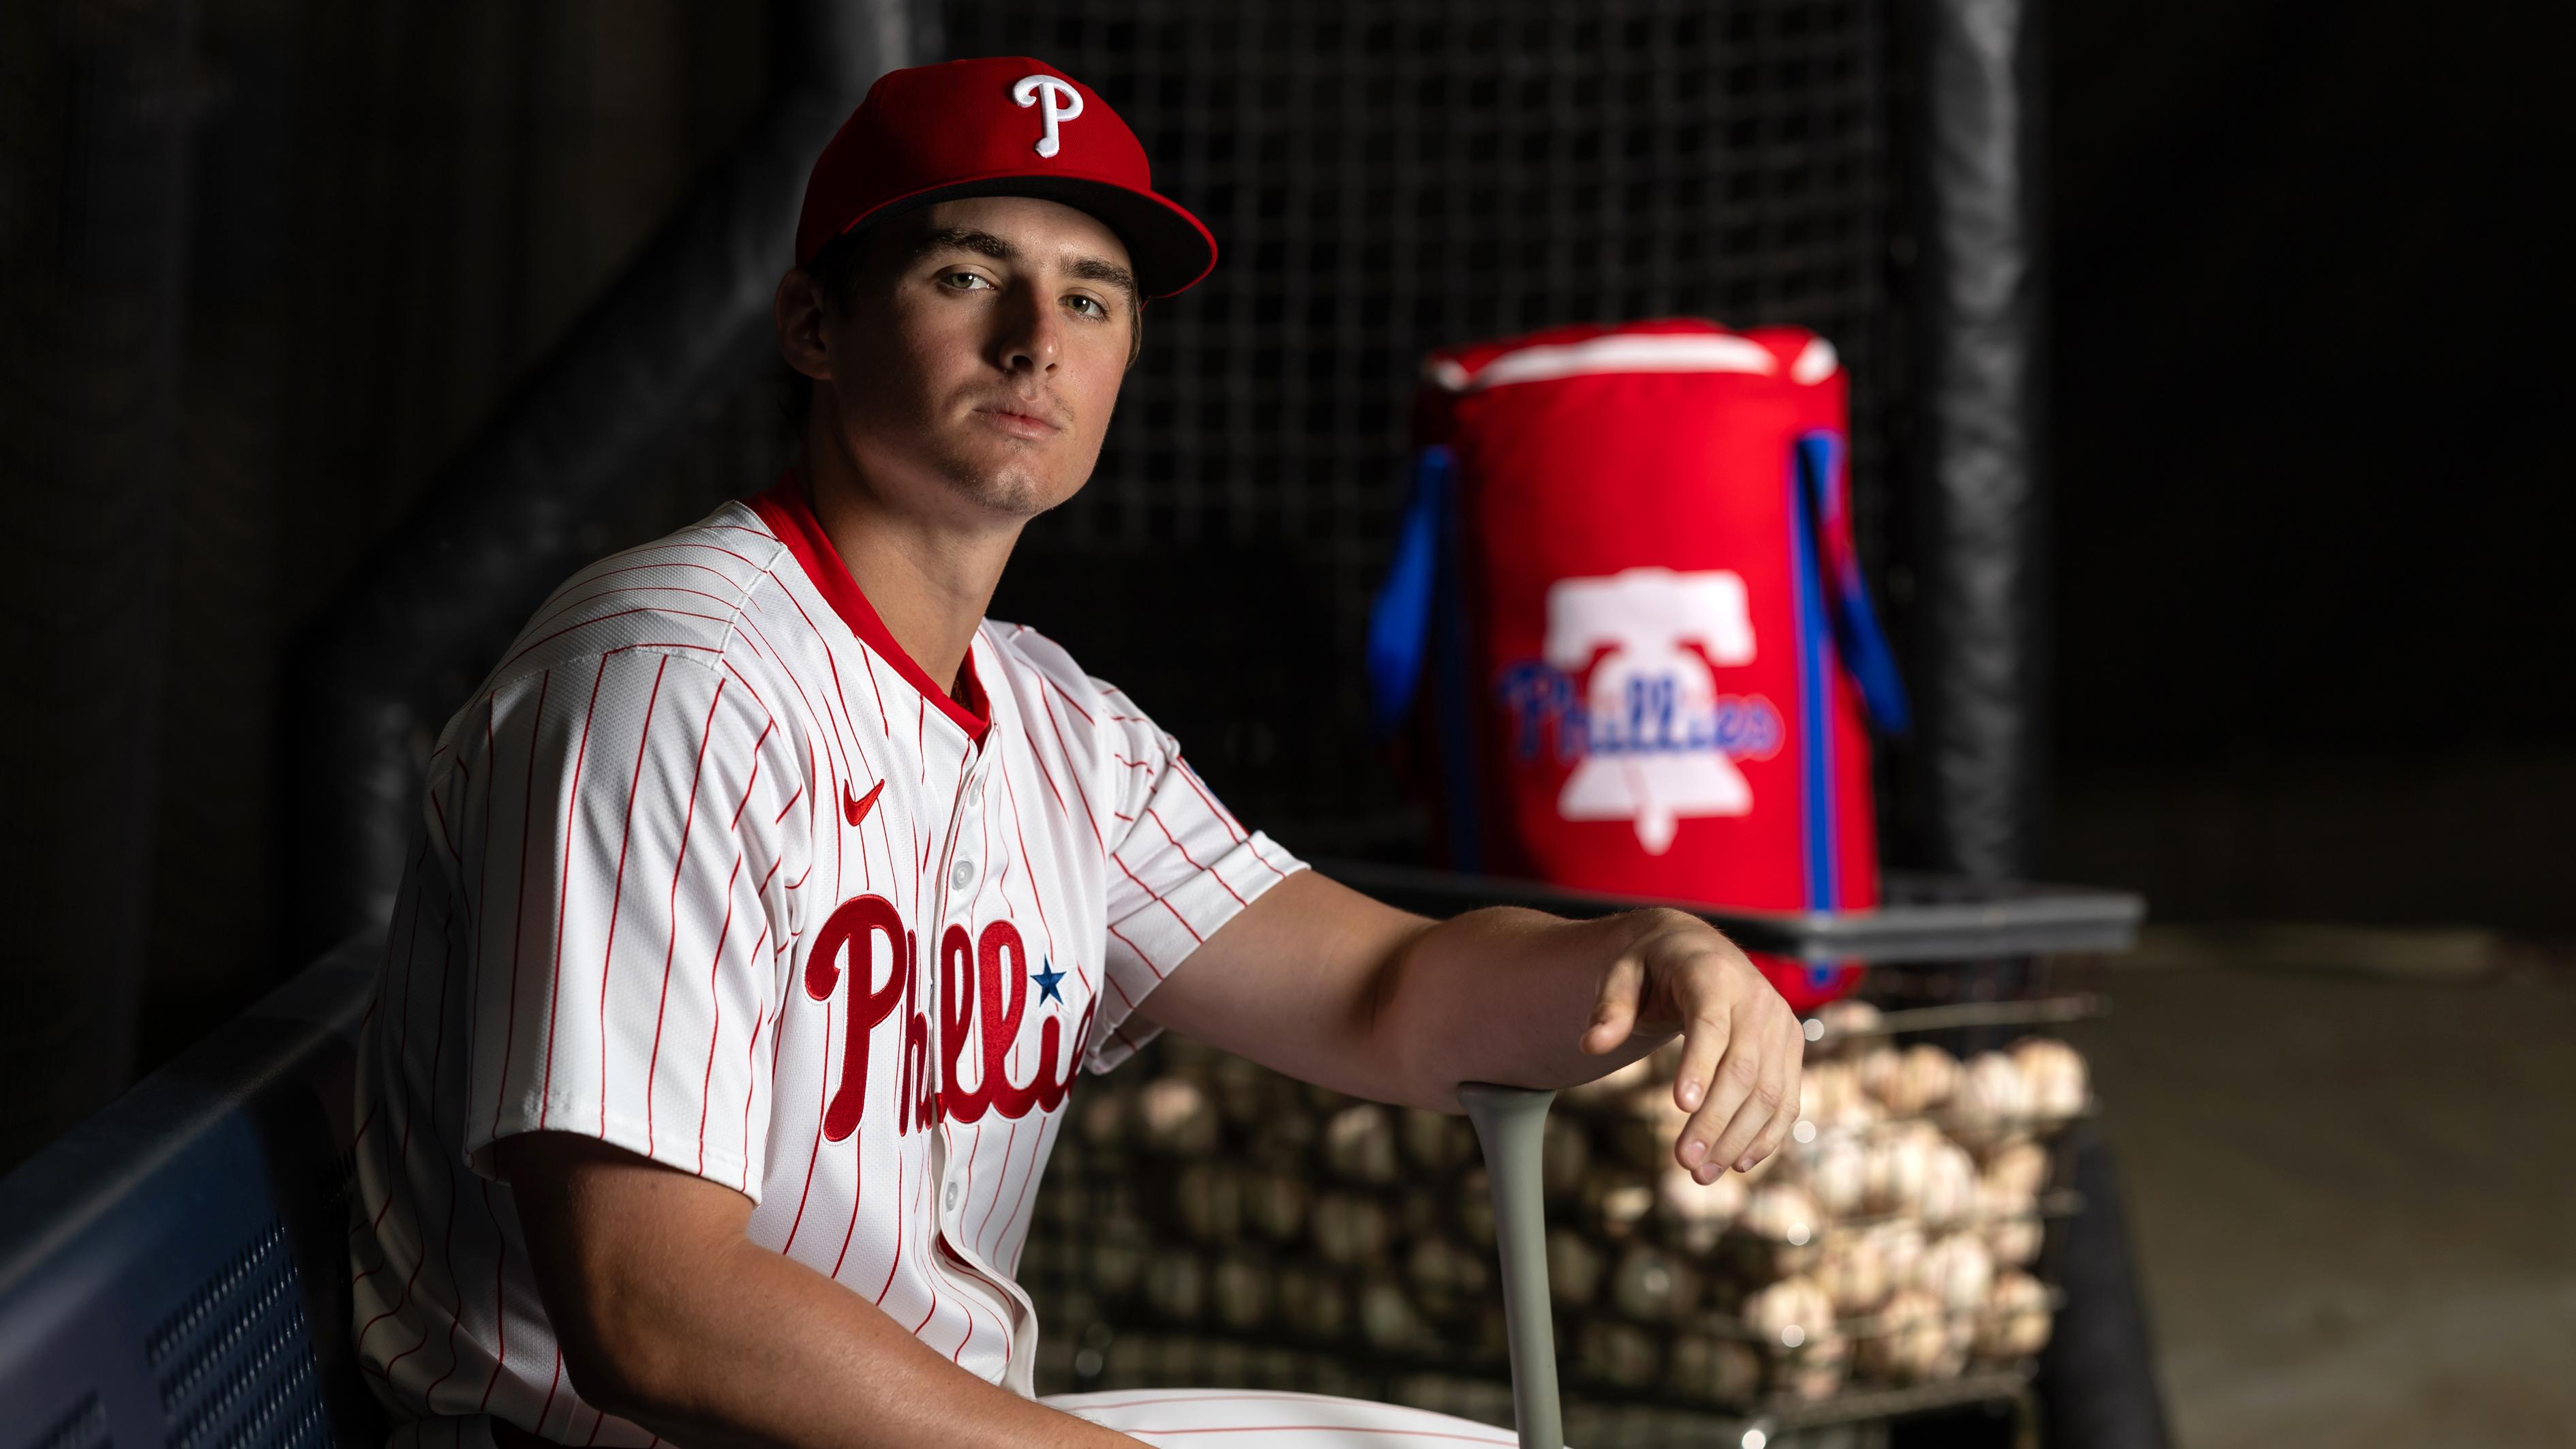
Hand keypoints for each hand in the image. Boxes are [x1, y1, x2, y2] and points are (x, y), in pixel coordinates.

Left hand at [1579, 909, 1804, 1180]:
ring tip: (1701, 1174)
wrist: (1700, 949)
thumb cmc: (1653, 965)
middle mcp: (1756, 999)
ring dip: (1737, 1138)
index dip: (1698, 1065)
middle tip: (1684, 1162)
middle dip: (1715, 1120)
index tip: (1680, 1107)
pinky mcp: (1790, 1047)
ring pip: (1768, 1091)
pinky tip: (1737, 1162)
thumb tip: (1591, 1045)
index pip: (1710, 1024)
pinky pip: (1785, 1098)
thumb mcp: (1622, 973)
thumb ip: (1610, 1008)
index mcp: (1713, 974)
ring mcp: (1780, 1024)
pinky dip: (1766, 1134)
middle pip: (1741, 1068)